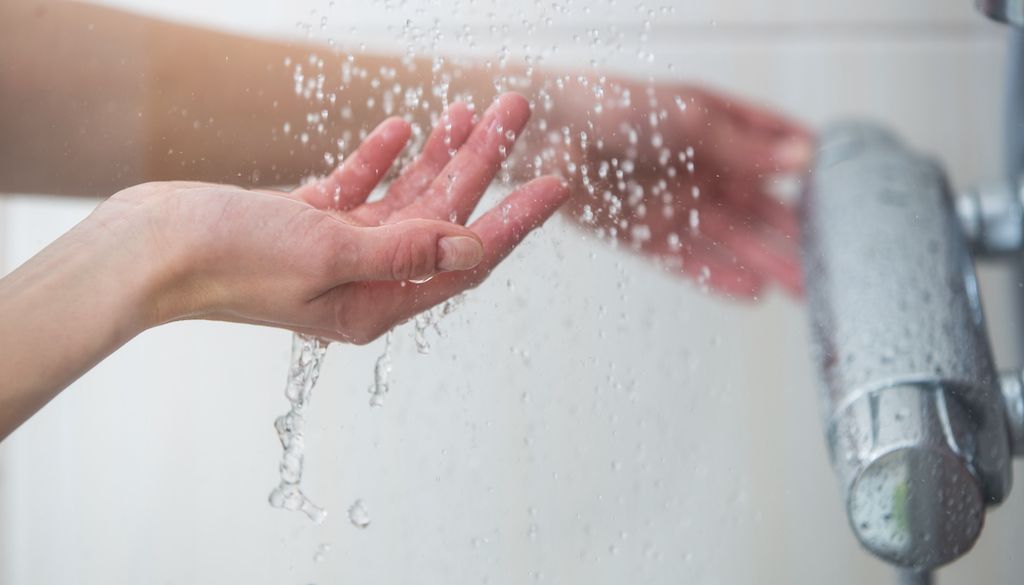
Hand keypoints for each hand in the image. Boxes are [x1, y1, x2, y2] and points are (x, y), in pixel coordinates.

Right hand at [104, 93, 566, 342]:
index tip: (555, 184)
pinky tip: (402, 129)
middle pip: (442, 218)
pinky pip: (358, 189)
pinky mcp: (305, 223)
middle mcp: (364, 280)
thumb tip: (472, 248)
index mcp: (376, 302)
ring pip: (405, 197)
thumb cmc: (229, 260)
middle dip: (482, 164)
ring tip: (472, 108)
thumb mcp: (327, 254)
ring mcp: (335, 251)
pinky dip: (380, 159)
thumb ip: (404, 250)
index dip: (514, 220)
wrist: (147, 250)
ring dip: (439, 153)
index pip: (466, 260)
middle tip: (515, 110)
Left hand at [535, 79, 811, 298]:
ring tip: (805, 288)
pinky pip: (688, 260)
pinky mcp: (644, 234)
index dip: (811, 172)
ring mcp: (674, 204)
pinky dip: (719, 275)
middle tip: (835, 263)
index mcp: (717, 130)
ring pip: (731, 240)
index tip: (851, 197)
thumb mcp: (688, 118)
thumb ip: (744, 145)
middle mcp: (701, 169)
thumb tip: (805, 159)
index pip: (776, 150)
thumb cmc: (613, 104)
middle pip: (759, 207)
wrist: (546, 130)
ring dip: (767, 262)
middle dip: (796, 234)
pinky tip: (753, 292)